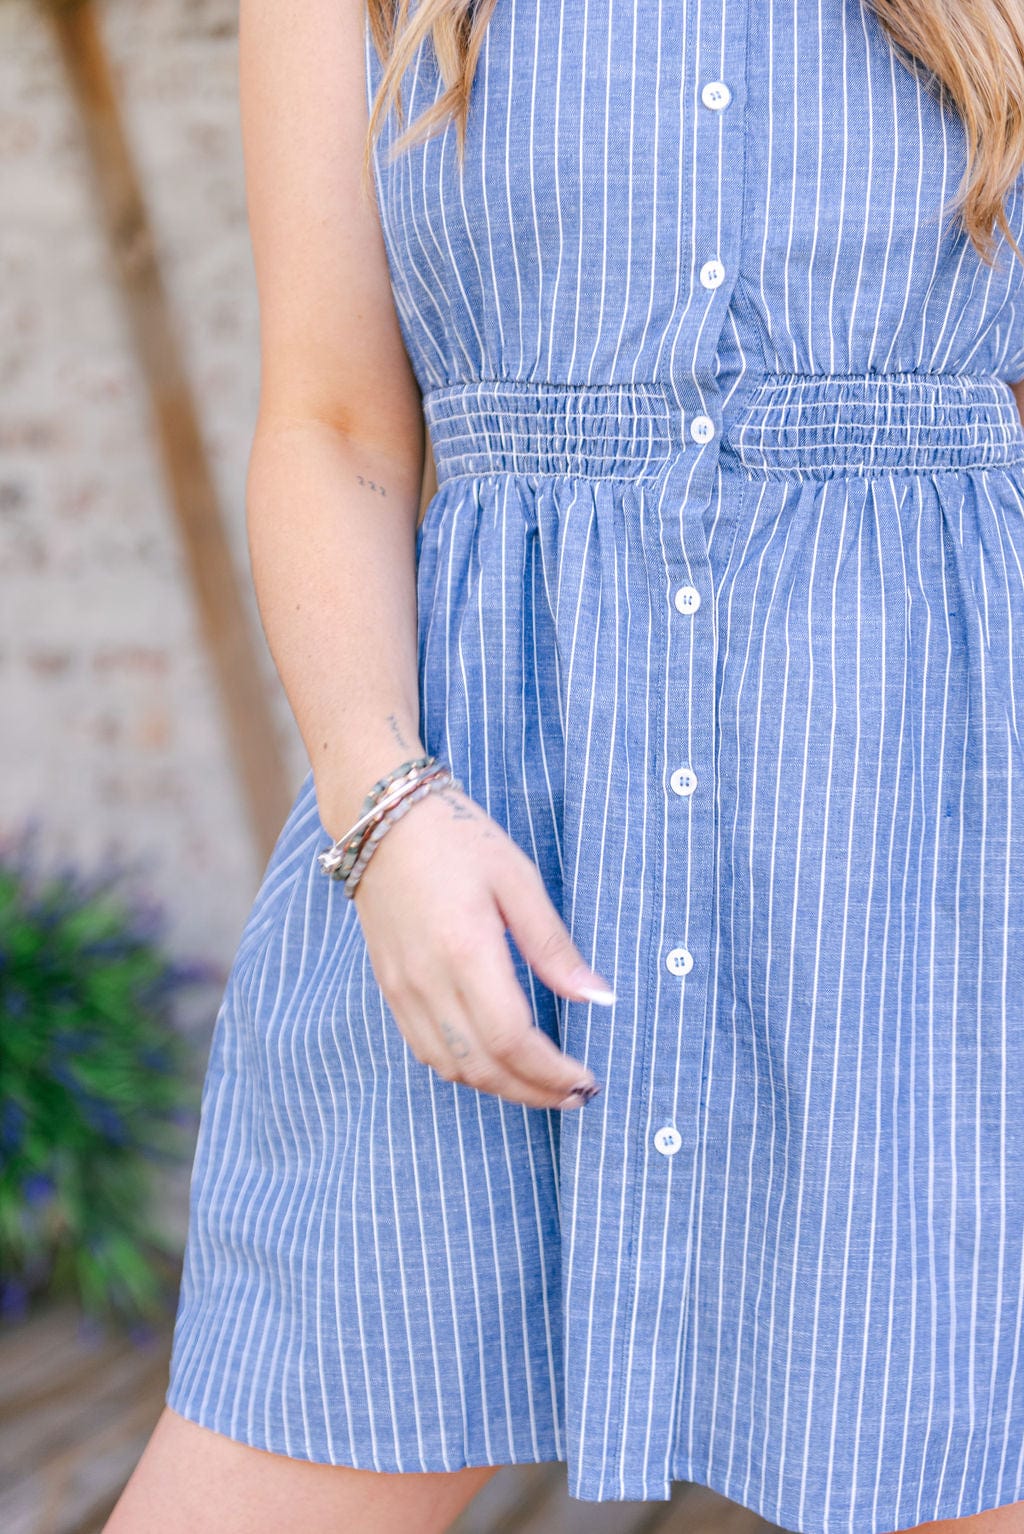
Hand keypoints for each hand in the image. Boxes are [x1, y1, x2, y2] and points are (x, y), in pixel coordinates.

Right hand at [345, 782, 613, 1108]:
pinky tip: (494, 1060)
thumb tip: (599, 998)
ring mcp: (402, 988)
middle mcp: (428, 980)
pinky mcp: (390, 987)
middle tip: (576, 1095)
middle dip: (534, 1092)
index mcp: (465, 950)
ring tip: (542, 1084)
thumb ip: (554, 946)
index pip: (512, 1039)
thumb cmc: (456, 837)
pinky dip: (464, 1068)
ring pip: (451, 1067)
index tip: (588, 1081)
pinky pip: (425, 1049)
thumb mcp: (518, 878)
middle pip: (483, 1067)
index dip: (552, 1073)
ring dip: (500, 1086)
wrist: (380, 818)